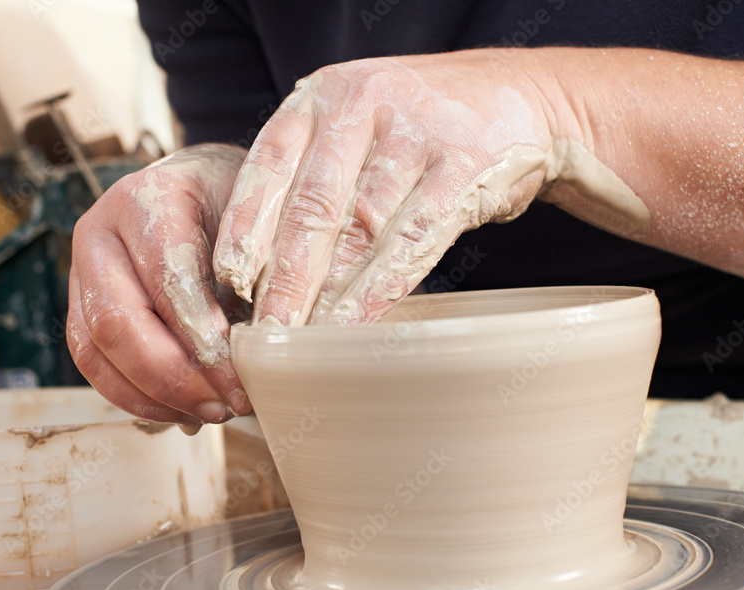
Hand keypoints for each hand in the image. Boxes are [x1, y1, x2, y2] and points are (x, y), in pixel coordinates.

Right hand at [68, 144, 252, 426]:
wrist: (204, 186)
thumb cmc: (237, 204)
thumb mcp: (258, 222)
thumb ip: (258, 275)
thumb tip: (264, 353)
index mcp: (146, 200)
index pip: (168, 282)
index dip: (204, 342)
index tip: (240, 382)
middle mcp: (100, 233)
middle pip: (117, 323)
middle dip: (173, 379)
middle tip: (223, 407)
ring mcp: (82, 271)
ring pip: (96, 350)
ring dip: (152, 397)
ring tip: (207, 414)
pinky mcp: (80, 307)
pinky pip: (93, 364)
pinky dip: (136, 397)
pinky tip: (181, 411)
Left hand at [212, 51, 563, 325]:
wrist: (515, 95)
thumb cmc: (416, 128)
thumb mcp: (353, 129)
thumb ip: (309, 177)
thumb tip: (254, 268)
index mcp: (320, 97)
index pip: (267, 165)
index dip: (245, 227)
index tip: (227, 282)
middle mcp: (360, 106)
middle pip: (311, 207)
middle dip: (284, 279)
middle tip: (264, 333)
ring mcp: (415, 132)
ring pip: (360, 229)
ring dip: (328, 294)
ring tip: (303, 340)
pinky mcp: (463, 166)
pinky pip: (412, 239)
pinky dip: (380, 289)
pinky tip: (356, 323)